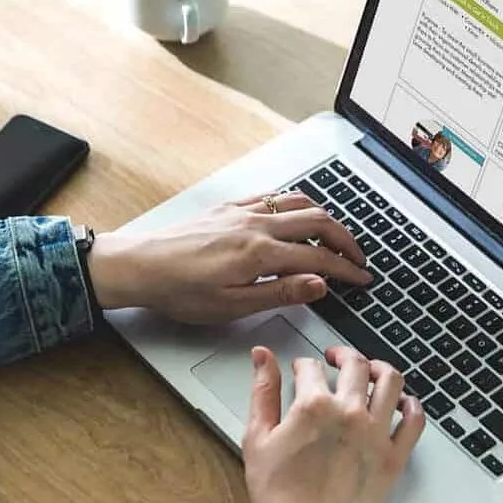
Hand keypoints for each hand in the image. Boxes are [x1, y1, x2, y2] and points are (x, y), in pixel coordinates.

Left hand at [86, 192, 371, 322]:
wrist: (140, 266)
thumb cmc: (180, 291)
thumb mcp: (233, 306)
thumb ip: (281, 292)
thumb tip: (320, 284)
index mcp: (260, 253)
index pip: (319, 258)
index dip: (347, 270)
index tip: (363, 278)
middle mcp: (256, 225)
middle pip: (318, 222)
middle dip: (345, 240)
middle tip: (358, 259)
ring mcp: (243, 211)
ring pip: (299, 203)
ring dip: (325, 219)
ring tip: (335, 238)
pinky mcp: (230, 207)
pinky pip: (274, 197)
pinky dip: (296, 204)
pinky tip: (297, 215)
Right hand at [243, 346, 425, 502]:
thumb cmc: (277, 494)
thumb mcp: (257, 437)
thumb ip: (262, 392)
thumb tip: (262, 356)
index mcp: (314, 405)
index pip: (312, 367)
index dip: (303, 364)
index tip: (302, 369)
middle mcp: (349, 413)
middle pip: (356, 365)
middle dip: (343, 355)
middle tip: (337, 358)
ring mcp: (376, 435)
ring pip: (391, 382)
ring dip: (380, 369)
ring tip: (371, 371)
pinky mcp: (393, 459)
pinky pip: (414, 422)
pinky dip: (412, 405)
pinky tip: (403, 402)